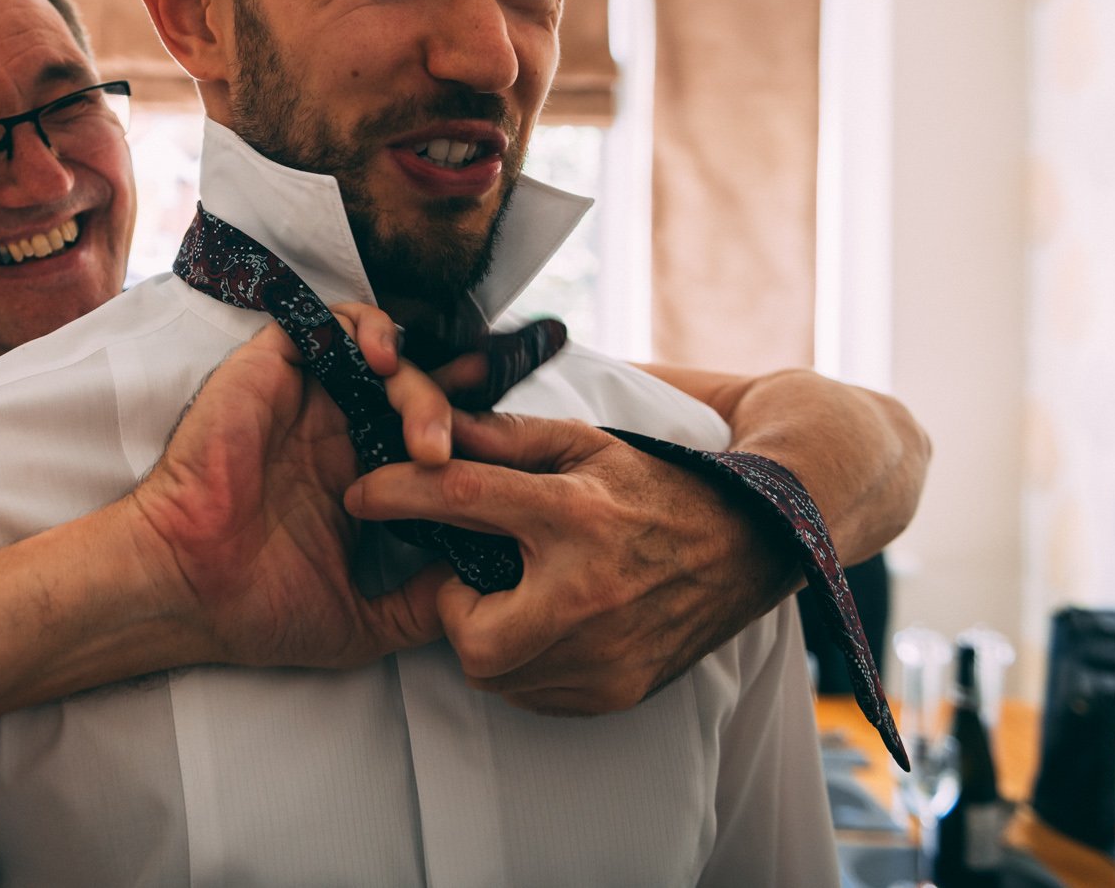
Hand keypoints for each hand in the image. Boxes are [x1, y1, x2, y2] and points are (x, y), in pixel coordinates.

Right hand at [125, 308, 450, 670]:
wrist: (187, 589)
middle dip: (457, 411)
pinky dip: (371, 330)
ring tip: (430, 437)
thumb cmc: (256, 609)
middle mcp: (336, 433)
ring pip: (386, 356)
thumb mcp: (365, 622)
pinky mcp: (274, 369)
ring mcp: (307, 400)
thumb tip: (485, 590)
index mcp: (356, 480)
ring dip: (422, 383)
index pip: (425, 438)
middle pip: (416, 393)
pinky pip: (332, 322)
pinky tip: (388, 365)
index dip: (470, 434)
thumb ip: (423, 605)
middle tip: (464, 453)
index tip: (510, 452)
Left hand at [342, 411, 793, 714]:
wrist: (753, 545)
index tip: (361, 493)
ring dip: (491, 635)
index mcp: (576, 515)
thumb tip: (428, 423)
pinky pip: (532, 693)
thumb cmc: (658, 486)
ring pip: (496, 672)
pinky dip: (527, 663)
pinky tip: (553, 623)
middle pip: (468, 632)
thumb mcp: (586, 443)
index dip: (398, 493)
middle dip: (455, 607)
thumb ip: (503, 437)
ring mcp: (607, 655)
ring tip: (524, 595)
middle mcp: (589, 594)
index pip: (462, 499)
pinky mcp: (616, 692)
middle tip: (480, 577)